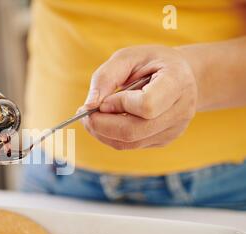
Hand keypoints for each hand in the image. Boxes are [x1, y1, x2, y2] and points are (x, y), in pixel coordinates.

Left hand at [80, 45, 197, 149]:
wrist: (180, 74)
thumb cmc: (150, 62)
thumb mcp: (128, 57)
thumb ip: (106, 77)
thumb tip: (89, 105)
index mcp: (177, 82)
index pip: (147, 106)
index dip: (119, 105)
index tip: (105, 99)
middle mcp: (181, 110)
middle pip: (134, 131)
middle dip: (102, 124)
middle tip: (84, 112)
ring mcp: (174, 129)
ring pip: (129, 143)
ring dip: (102, 132)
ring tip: (92, 116)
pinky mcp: (164, 140)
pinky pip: (130, 145)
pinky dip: (111, 136)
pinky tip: (107, 121)